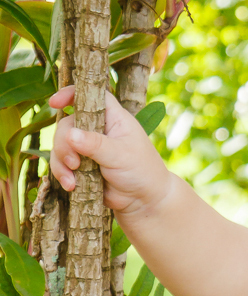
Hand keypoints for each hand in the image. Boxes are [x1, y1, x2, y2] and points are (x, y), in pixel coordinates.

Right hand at [49, 86, 172, 217]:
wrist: (144, 200)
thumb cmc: (141, 171)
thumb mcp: (121, 155)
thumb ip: (96, 144)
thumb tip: (70, 134)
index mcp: (113, 118)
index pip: (91, 96)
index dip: (71, 94)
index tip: (55, 103)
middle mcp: (98, 129)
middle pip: (68, 123)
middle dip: (64, 143)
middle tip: (74, 162)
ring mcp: (87, 147)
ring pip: (61, 144)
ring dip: (61, 161)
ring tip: (72, 180)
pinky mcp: (81, 164)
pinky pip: (61, 163)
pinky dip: (62, 173)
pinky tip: (71, 185)